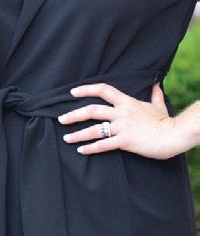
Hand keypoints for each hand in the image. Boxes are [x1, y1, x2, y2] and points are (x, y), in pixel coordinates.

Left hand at [58, 83, 183, 159]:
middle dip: (74, 114)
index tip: (73, 92)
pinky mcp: (125, 141)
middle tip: (61, 118)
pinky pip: (104, 145)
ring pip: (94, 129)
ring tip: (67, 138)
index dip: (86, 89)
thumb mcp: (158, 105)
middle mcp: (121, 113)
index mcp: (127, 102)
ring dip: (78, 134)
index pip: (103, 89)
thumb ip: (154, 95)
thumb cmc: (165, 122)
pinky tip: (81, 150)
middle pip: (92, 110)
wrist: (173, 135)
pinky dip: (91, 148)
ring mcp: (122, 127)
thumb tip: (156, 85)